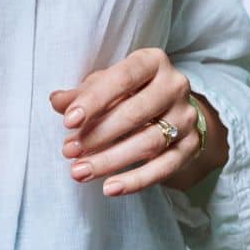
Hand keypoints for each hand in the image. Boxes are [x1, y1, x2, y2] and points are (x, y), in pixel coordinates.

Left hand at [48, 47, 228, 197]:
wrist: (174, 109)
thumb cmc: (131, 92)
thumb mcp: (107, 85)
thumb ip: (82, 93)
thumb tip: (57, 101)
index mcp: (152, 61)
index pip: (123, 77)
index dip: (94, 99)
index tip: (68, 121)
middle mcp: (175, 85)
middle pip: (135, 113)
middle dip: (98, 135)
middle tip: (69, 151)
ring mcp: (187, 116)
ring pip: (148, 143)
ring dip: (110, 160)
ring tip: (80, 172)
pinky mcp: (192, 146)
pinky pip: (164, 168)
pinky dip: (136, 181)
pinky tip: (110, 188)